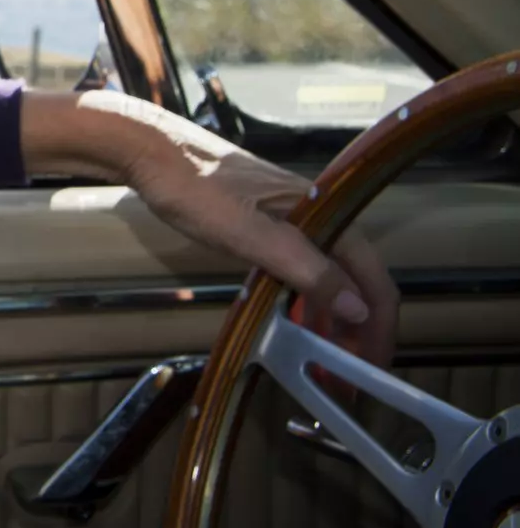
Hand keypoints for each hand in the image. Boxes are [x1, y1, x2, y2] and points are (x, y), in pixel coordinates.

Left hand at [20, 89, 398, 365]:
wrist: (148, 150)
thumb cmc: (195, 189)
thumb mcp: (250, 234)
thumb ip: (305, 268)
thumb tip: (359, 308)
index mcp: (325, 216)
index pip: (374, 280)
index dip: (378, 327)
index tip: (373, 370)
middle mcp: (318, 217)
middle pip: (357, 282)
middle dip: (359, 331)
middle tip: (349, 377)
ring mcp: (292, 221)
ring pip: (328, 277)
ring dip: (332, 320)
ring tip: (327, 362)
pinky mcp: (265, 226)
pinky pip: (300, 270)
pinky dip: (304, 301)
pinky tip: (294, 324)